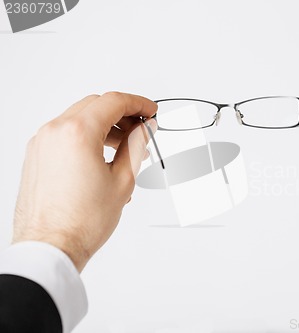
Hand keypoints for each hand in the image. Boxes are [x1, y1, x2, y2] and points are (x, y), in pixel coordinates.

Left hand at [13, 92, 157, 271]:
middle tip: (142, 129)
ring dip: (106, 126)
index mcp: (77, 133)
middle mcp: (55, 132)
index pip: (114, 102)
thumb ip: (136, 146)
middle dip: (123, 114)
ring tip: (126, 148)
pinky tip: (104, 156)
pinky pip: (66, 134)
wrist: (51, 247)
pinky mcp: (37, 156)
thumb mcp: (123, 179)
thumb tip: (144, 129)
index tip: (151, 112)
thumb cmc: (82, 221)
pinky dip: (87, 137)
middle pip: (96, 105)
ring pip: (80, 119)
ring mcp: (42, 143)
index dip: (139, 103)